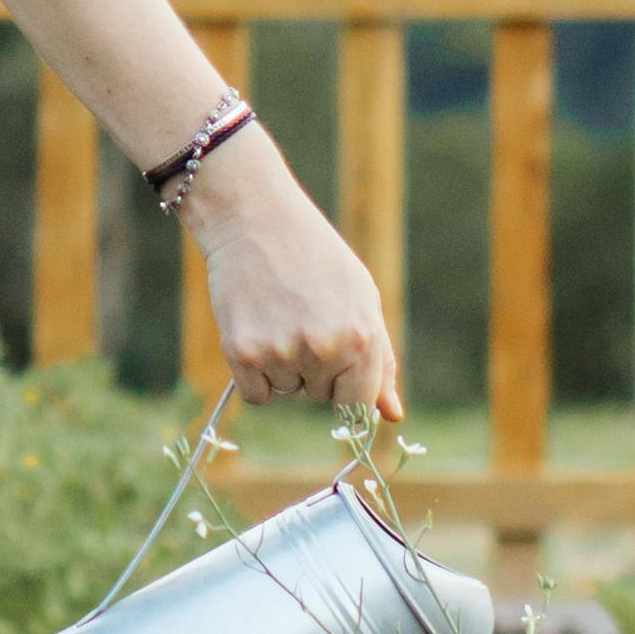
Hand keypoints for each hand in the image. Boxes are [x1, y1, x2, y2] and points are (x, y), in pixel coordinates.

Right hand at [182, 139, 397, 422]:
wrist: (254, 219)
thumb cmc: (315, 257)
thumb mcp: (362, 299)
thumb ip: (379, 360)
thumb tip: (392, 414)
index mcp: (361, 338)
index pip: (360, 406)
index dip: (348, 392)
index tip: (338, 378)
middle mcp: (324, 350)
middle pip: (323, 396)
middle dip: (317, 369)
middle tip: (303, 319)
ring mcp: (282, 353)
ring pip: (288, 391)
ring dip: (284, 367)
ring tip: (279, 315)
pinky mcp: (243, 354)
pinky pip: (256, 394)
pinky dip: (254, 374)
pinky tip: (256, 330)